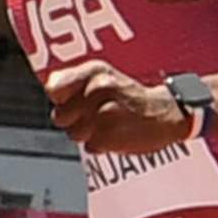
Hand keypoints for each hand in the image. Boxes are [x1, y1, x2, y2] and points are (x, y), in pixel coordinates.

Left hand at [41, 58, 181, 157]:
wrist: (167, 113)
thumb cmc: (132, 97)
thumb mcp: (105, 78)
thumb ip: (76, 81)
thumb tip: (49, 88)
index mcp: (94, 72)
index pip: (54, 87)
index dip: (61, 100)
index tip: (71, 102)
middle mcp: (97, 89)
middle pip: (60, 115)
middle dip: (73, 121)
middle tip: (94, 117)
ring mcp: (102, 113)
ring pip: (73, 133)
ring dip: (88, 135)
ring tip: (108, 125)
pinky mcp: (109, 135)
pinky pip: (90, 146)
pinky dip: (100, 145)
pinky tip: (116, 135)